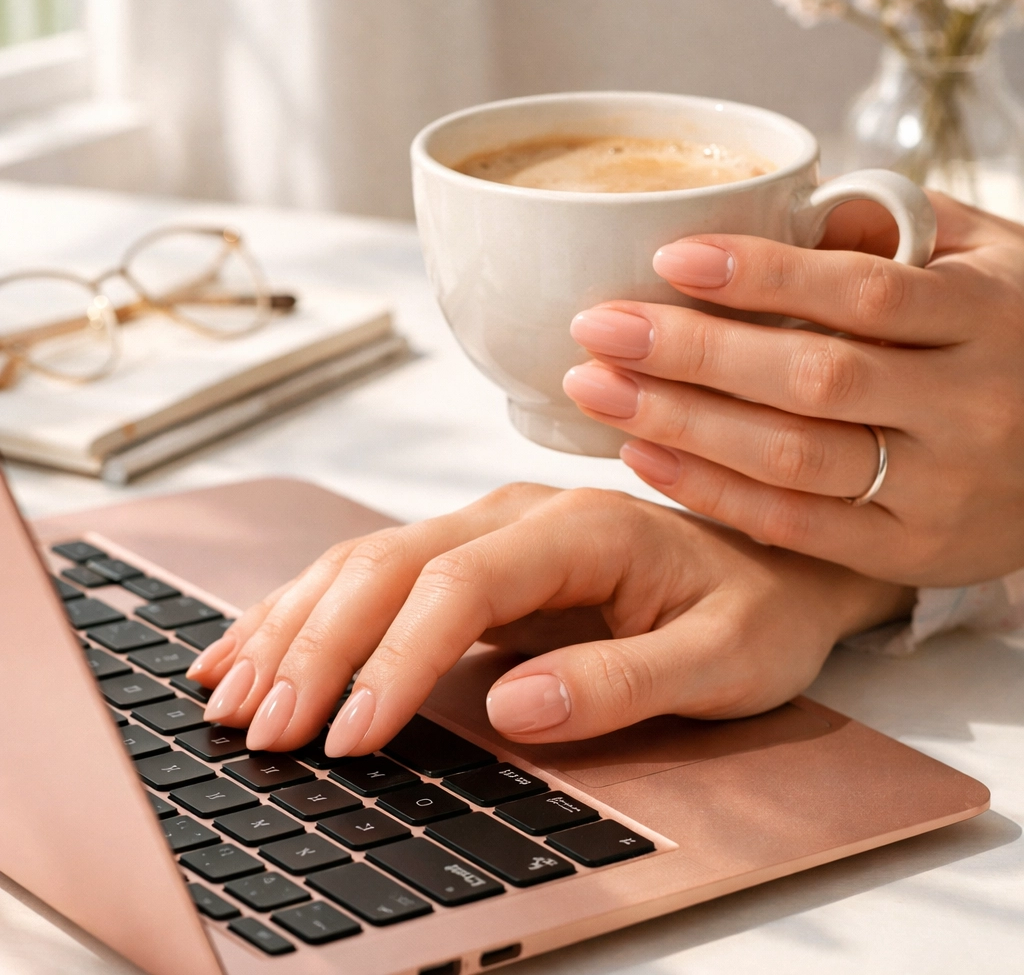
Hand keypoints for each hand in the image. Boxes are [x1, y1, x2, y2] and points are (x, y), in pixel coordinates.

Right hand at [185, 483, 910, 755]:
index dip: (397, 657)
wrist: (770, 567)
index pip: (461, 583)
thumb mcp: (723, 660)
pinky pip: (376, 574)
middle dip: (318, 646)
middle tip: (265, 728)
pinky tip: (262, 642)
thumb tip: (516, 707)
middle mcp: (519, 514)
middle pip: (391, 564)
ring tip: (234, 692)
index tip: (352, 735)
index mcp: (581, 529)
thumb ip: (624, 680)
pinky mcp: (473, 556)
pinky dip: (311, 609)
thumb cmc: (753, 612)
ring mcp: (489, 528)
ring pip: (366, 560)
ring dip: (295, 624)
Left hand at [563, 193, 1023, 586]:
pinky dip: (710, 492)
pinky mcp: (907, 553)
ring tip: (594, 388)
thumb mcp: (992, 264)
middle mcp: (969, 408)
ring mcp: (939, 491)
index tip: (669, 257)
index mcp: (991, 319)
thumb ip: (899, 233)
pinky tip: (641, 455)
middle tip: (597, 327)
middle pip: (812, 379)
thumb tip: (785, 207)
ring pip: (792, 457)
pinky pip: (794, 525)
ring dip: (680, 423)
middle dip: (692, 352)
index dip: (765, 275)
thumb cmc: (1021, 342)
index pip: (866, 293)